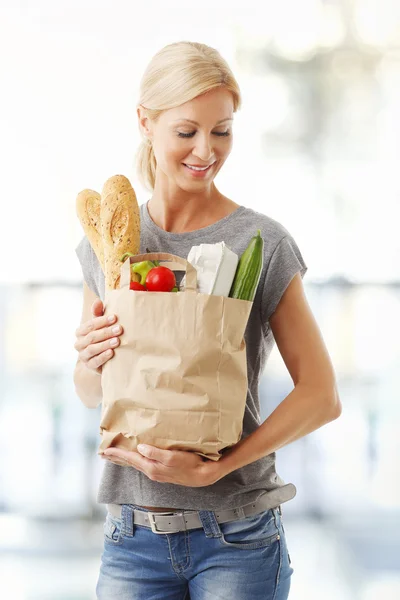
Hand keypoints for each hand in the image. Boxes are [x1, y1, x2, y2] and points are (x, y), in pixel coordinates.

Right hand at [74, 298, 123, 373]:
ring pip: (92, 349)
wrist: (101, 360)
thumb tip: (98, 301)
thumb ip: (98, 314)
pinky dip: (103, 357)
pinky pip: (95, 361)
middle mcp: (79, 344)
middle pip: (91, 337)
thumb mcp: (100, 326)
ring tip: (117, 341)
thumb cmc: (101, 338)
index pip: (89, 325)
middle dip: (106, 332)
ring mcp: (83, 356)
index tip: (115, 317)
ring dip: (105, 344)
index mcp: (80, 332)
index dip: (101, 321)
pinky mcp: (89, 366)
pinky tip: (112, 352)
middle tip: (119, 329)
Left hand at [102, 445, 221, 487]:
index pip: (130, 459)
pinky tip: (137, 456)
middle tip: (104, 453)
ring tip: (116, 454)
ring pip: (137, 463)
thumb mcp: (173, 457)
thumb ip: (156, 453)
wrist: (203, 475)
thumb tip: (140, 448)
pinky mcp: (163, 471)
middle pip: (131, 462)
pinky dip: (136, 459)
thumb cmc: (190, 464)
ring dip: (126, 458)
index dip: (117, 454)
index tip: (104, 450)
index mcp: (152, 467)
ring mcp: (157, 472)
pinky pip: (144, 463)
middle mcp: (152, 471)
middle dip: (117, 457)